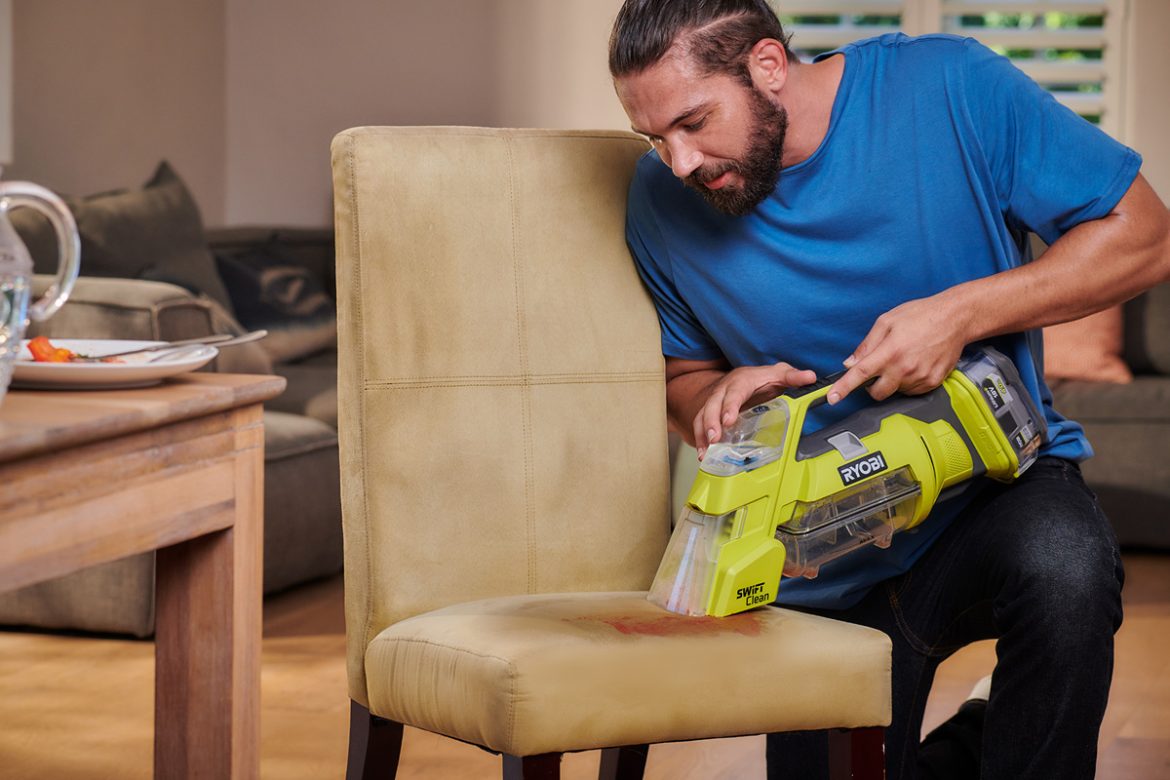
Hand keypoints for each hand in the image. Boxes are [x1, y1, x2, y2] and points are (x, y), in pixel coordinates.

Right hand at [695, 362, 816, 456]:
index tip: (729, 420)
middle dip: (711, 423)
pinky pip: (699, 424)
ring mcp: (715, 402)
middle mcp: (724, 391)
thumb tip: (810, 377)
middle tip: (714, 439)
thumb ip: (793, 376)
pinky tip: (703, 455)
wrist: (744, 376)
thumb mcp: (778, 374)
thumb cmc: (761, 379)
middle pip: (712, 405)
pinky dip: (699, 440)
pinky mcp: (710, 413)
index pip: (734, 393)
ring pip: (702, 416)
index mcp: (741, 381)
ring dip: (702, 434)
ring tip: (705, 453)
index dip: (729, 406)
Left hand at [829, 294, 969, 403]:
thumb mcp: (887, 321)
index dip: (843, 388)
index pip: (860, 374)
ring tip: (904, 359)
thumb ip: (867, 345)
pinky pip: (913, 391)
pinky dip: (909, 382)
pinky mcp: (933, 382)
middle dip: (872, 385)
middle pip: (877, 393)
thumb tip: (850, 363)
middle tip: (880, 368)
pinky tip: (915, 364)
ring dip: (893, 381)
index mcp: (889, 351)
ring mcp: (920, 378)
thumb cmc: (921, 315)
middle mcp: (904, 368)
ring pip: (896, 392)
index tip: (832, 398)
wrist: (955, 318)